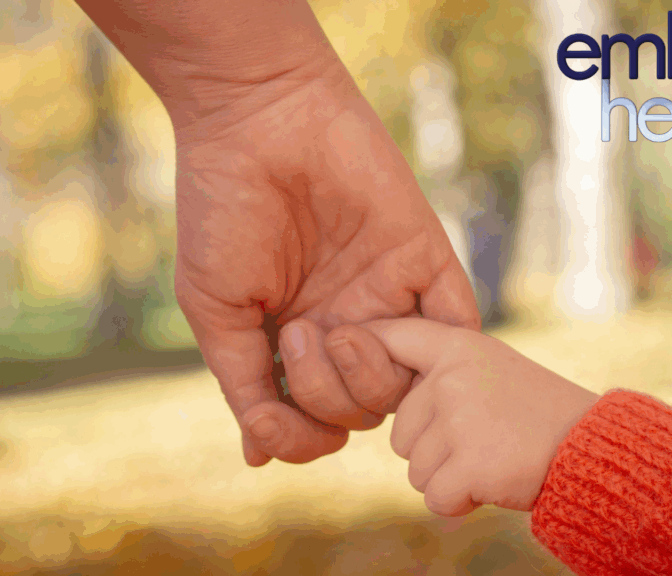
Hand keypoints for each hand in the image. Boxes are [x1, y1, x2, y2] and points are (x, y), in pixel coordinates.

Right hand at [172, 61, 480, 466]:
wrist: (260, 122)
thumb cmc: (224, 212)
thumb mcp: (216, 310)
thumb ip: (245, 384)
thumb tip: (261, 455)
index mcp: (294, 340)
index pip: (316, 420)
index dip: (301, 437)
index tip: (273, 422)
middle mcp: (344, 324)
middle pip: (362, 410)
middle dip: (326, 396)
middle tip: (295, 334)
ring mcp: (386, 295)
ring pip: (405, 382)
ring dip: (368, 376)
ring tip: (331, 329)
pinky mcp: (424, 259)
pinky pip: (456, 324)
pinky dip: (439, 347)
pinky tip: (389, 333)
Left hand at [327, 318, 599, 515]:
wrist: (594, 447)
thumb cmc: (541, 414)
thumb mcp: (493, 371)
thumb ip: (442, 377)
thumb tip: (373, 389)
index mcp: (458, 347)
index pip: (393, 337)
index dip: (364, 347)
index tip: (338, 344)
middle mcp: (451, 376)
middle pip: (401, 433)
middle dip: (434, 451)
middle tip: (485, 441)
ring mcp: (459, 417)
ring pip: (417, 470)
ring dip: (449, 478)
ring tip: (495, 458)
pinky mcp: (468, 461)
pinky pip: (434, 497)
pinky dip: (460, 504)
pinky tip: (494, 483)